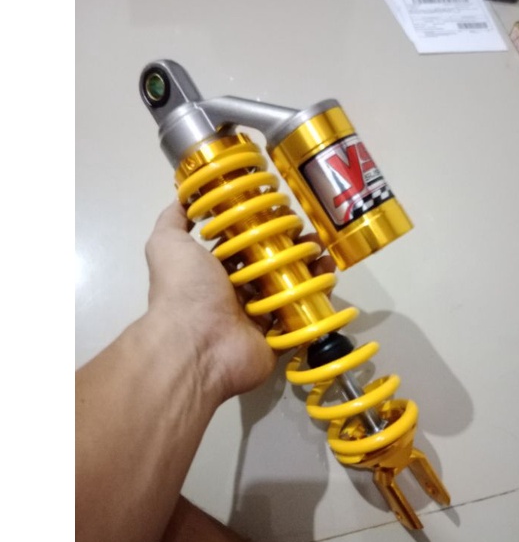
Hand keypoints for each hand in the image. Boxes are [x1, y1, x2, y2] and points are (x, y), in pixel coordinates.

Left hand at [144, 200, 334, 401]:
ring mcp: (258, 318)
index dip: (263, 230)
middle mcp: (235, 294)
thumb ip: (173, 219)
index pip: (243, 247)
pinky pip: (300, 317)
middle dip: (291, 248)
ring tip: (322, 254)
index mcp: (213, 273)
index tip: (282, 216)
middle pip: (269, 266)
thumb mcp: (168, 243)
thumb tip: (183, 197)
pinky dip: (316, 299)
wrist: (197, 344)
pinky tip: (327, 279)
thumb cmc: (185, 289)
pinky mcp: (276, 338)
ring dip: (308, 270)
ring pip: (288, 289)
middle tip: (310, 235)